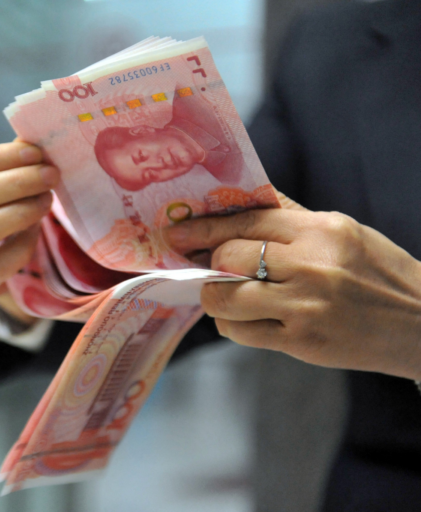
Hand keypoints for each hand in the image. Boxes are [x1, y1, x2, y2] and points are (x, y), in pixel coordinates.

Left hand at [166, 202, 420, 380]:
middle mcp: (312, 265)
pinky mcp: (302, 341)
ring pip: (225, 298)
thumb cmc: (378, 273)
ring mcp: (306, 306)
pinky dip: (232, 324)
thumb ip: (291, 218)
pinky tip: (243, 318)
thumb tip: (239, 203)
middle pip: (228, 258)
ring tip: (222, 293)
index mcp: (321, 230)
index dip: (204, 228)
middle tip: (202, 266)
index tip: (179, 234)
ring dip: (214, 296)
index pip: (246, 221)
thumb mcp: (342, 232)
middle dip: (207, 263)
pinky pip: (241, 332)